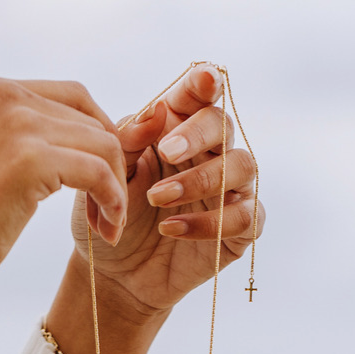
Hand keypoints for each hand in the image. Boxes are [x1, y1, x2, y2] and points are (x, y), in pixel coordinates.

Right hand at [0, 76, 127, 295]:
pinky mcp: (31, 158)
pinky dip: (113, 201)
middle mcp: (2, 94)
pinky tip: (107, 228)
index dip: (99, 139)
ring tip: (106, 224)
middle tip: (106, 213)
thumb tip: (89, 138)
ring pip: (103, 145)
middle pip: (91, 121)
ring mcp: (16, 122)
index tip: (103, 181)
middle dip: (110, 167)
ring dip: (115, 188)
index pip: (73, 98)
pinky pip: (99, 172)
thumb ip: (27, 136)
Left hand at [71, 63, 263, 318]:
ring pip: (242, 166)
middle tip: (167, 152)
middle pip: (223, 125)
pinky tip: (171, 228)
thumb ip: (128, 140)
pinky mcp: (239, 229)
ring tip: (158, 199)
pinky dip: (209, 222)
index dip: (204, 83)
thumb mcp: (109, 174)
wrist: (112, 272)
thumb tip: (156, 110)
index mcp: (177, 129)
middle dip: (198, 134)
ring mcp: (229, 190)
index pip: (197, 95)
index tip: (201, 81)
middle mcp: (210, 153)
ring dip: (200, 179)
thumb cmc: (113, 214)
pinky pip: (245, 216)